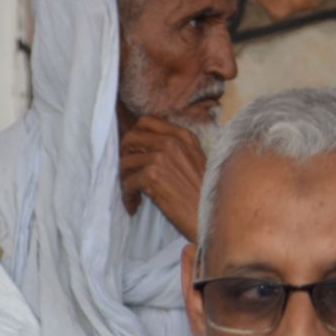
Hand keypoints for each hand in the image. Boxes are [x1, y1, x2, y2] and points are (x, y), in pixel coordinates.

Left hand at [119, 114, 207, 241]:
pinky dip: (127, 197)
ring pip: (125, 162)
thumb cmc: (203, 194)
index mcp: (183, 135)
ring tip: (133, 194)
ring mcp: (161, 158)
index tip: (133, 152)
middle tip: (128, 172)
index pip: (146, 121)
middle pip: (130, 137)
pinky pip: (126, 183)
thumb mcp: (193, 160)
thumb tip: (142, 148)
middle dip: (124, 156)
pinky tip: (134, 205)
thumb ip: (173, 149)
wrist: (211, 215)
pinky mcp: (152, 177)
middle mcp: (171, 142)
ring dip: (124, 180)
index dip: (133, 136)